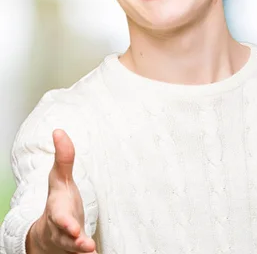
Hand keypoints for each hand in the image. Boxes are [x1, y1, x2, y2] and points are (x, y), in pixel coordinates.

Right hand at [26, 129, 96, 253]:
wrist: (48, 234)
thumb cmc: (58, 202)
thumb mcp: (60, 180)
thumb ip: (64, 158)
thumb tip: (59, 130)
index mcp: (58, 211)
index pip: (60, 217)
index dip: (66, 223)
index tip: (74, 228)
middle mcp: (62, 229)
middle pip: (66, 237)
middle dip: (74, 241)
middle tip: (86, 246)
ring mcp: (69, 242)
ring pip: (74, 249)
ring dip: (83, 250)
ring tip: (92, 252)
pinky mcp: (78, 250)